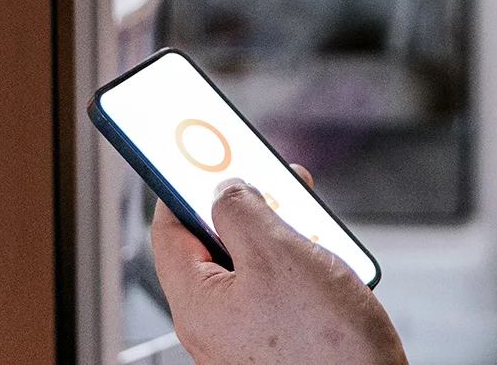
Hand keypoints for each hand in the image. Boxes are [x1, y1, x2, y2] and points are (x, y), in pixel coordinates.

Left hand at [152, 173, 406, 364]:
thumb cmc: (326, 347)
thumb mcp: (279, 254)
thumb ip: (242, 211)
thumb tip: (225, 190)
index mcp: (197, 302)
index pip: (168, 229)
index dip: (180, 184)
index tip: (192, 151)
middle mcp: (215, 324)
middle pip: (214, 244)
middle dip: (246, 206)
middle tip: (271, 181)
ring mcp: (247, 337)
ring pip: (253, 266)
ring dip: (282, 234)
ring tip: (314, 225)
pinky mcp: (280, 345)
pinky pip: (278, 292)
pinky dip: (299, 265)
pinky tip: (328, 261)